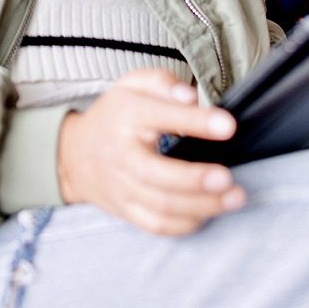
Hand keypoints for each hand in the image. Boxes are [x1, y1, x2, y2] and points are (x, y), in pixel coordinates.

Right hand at [56, 70, 244, 235]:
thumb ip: (162, 82)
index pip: (161, 116)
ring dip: (201, 206)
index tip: (228, 126)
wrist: (74, 154)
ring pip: (161, 206)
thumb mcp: (132, 84)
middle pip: (157, 174)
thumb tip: (190, 96)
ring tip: (234, 198)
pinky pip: (156, 225)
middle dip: (195, 179)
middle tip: (228, 178)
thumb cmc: (114, 115)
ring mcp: (123, 187)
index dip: (196, 122)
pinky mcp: (126, 210)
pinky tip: (209, 213)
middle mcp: (124, 155)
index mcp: (128, 116)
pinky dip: (185, 224)